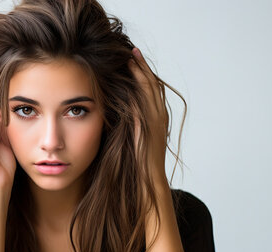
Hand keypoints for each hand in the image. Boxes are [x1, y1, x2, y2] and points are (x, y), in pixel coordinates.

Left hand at [128, 47, 168, 183]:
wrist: (146, 181)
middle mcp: (159, 116)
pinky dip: (138, 83)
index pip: (150, 91)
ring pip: (150, 87)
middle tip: (132, 50)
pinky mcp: (150, 123)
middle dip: (143, 67)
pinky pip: (145, 97)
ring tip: (131, 55)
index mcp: (156, 120)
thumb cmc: (135, 166)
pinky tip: (129, 73)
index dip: (142, 75)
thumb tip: (112, 115)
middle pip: (152, 84)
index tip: (132, 60)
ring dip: (141, 70)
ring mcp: (156, 119)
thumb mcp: (131, 141)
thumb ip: (126, 126)